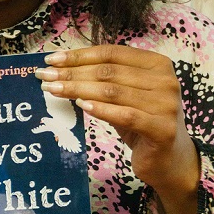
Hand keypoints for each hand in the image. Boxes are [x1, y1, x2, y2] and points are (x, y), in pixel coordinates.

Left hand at [35, 45, 199, 213]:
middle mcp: (165, 80)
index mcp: (156, 63)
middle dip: (72, 73)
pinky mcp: (162, 129)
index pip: (111, 53)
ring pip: (113, 91)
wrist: (169, 160)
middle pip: (108, 72)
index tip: (51, 60)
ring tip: (53, 90)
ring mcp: (166, 104)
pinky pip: (125, 115)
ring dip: (78, 89)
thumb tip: (60, 68)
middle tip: (44, 76)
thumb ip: (103, 79)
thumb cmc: (141, 122)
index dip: (79, 55)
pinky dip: (101, 109)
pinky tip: (81, 105)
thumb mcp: (123, 95)